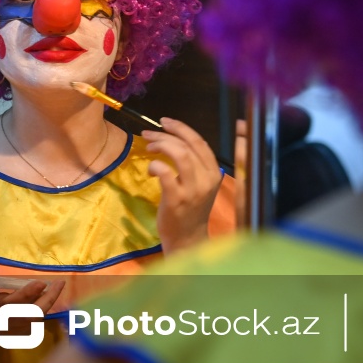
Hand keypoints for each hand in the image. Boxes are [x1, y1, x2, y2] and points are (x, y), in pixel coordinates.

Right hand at [0, 273, 66, 361]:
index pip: (13, 302)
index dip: (28, 293)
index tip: (42, 282)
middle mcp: (3, 323)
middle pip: (31, 314)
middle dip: (48, 299)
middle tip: (60, 283)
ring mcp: (11, 333)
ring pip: (35, 321)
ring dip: (47, 305)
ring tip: (55, 288)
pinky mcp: (16, 338)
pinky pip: (34, 327)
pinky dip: (42, 313)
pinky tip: (46, 300)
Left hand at [144, 116, 222, 253]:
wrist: (188, 240)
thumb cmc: (190, 211)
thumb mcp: (199, 185)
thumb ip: (193, 165)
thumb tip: (173, 141)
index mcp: (214, 173)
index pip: (199, 142)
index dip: (181, 128)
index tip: (164, 122)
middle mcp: (207, 179)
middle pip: (188, 145)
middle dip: (166, 134)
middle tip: (148, 134)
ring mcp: (193, 190)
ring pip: (180, 154)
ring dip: (161, 145)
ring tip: (149, 147)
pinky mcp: (177, 200)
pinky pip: (166, 173)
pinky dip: (156, 165)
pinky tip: (151, 169)